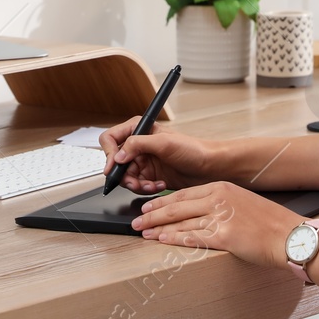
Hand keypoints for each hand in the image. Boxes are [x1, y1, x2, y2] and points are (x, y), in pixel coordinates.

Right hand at [99, 117, 218, 193]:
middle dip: (124, 174)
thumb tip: (117, 156)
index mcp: (140, 130)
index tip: (113, 167)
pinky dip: (145, 188)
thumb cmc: (193, 149)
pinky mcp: (150, 175)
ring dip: (136, 184)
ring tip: (150, 185)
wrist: (210, 168)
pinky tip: (159, 185)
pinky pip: (138, 185)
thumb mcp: (164, 143)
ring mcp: (144, 161)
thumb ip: (138, 145)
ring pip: (126, 176)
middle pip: (116, 162)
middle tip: (135, 182)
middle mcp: (139, 145)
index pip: (111, 138)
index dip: (109, 154)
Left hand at [128, 182, 301, 269]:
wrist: (289, 235)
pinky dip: (174, 238)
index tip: (148, 206)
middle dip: (153, 214)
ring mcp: (220, 217)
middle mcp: (218, 199)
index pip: (183, 194)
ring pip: (180, 221)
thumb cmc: (269, 222)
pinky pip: (192, 237)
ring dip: (158, 227)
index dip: (162, 201)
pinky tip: (161, 240)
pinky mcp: (224, 236)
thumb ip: (220, 203)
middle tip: (136, 219)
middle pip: (176, 206)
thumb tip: (200, 211)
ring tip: (142, 231)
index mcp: (221, 188)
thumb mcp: (242, 201)